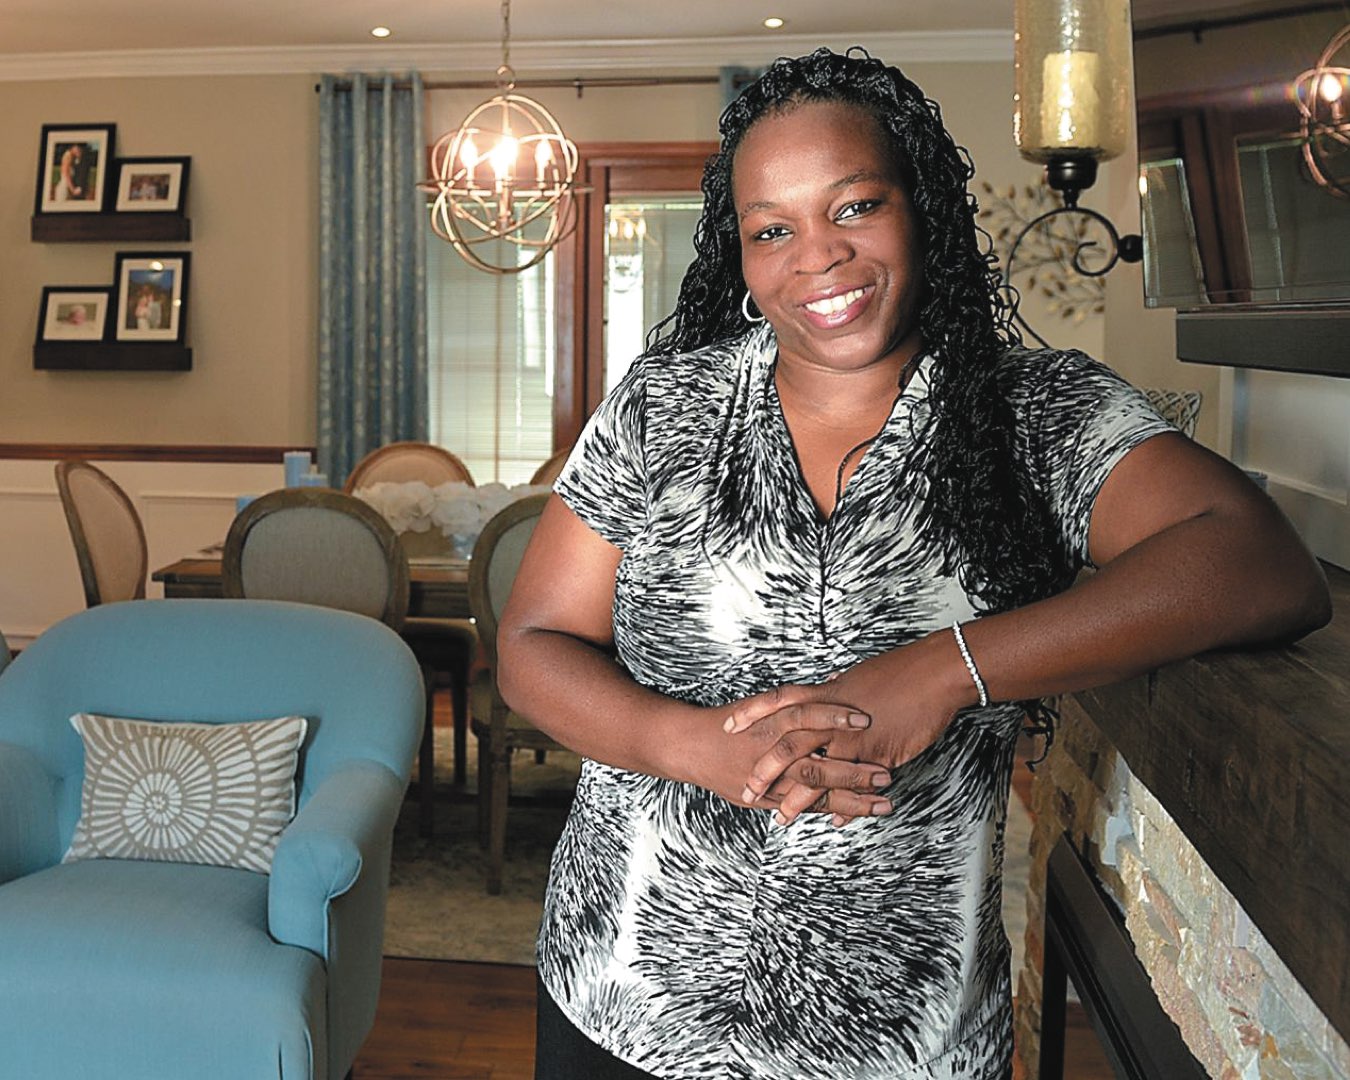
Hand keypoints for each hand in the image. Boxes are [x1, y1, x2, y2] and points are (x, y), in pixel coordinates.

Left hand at [724, 631, 974, 824]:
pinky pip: (853, 783)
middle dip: (765, 770)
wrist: (936, 672)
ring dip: (797, 798)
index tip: (729, 725)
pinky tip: (833, 818)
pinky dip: (843, 803)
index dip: (752, 713)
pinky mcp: (877, 751)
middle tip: (748, 789)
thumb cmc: (901, 672)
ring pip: (816, 770)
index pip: (778, 701)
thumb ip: (839, 691)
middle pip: (788, 743)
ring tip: (782, 818)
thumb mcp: (860, 677)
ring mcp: (853, 736)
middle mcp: (833, 716)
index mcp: (826, 693)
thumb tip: (828, 687)